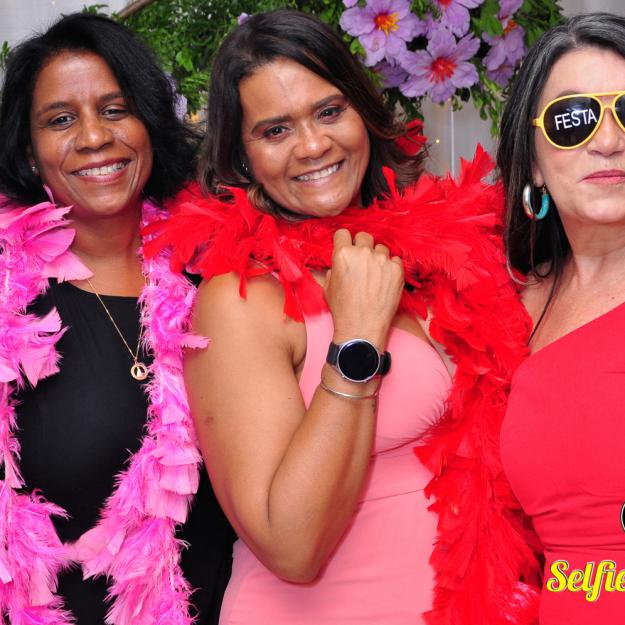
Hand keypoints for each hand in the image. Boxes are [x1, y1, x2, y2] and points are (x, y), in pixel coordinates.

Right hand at [324, 229, 403, 348]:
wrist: (362, 328)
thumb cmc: (343, 310)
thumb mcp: (328, 287)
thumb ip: (334, 269)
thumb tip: (340, 264)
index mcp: (342, 254)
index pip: (343, 233)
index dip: (344, 241)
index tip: (347, 247)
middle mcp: (363, 253)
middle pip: (364, 236)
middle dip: (362, 246)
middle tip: (362, 261)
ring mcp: (382, 260)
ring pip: (381, 248)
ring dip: (378, 257)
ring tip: (375, 274)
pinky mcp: (397, 270)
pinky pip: (395, 260)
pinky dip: (391, 267)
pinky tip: (385, 281)